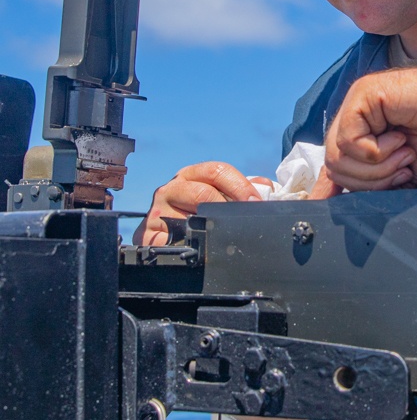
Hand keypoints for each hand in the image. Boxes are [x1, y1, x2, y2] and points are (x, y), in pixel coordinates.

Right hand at [134, 161, 262, 245]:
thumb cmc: (195, 215)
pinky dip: (189, 245)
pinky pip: (170, 240)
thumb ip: (241, 191)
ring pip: (189, 216)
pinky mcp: (146, 234)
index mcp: (191, 175)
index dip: (240, 185)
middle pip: (203, 192)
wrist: (162, 240)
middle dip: (230, 206)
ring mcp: (157, 211)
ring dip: (211, 226)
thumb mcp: (218, 197)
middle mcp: (171, 189)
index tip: (256, 201)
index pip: (217, 170)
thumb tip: (267, 188)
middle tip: (247, 218)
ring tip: (225, 233)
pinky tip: (201, 248)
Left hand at [309, 59, 416, 197]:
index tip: (326, 208)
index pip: (333, 166)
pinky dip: (377, 152)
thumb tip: (335, 201)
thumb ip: (374, 183)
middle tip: (404, 167)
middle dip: (371, 182)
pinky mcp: (365, 95)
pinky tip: (401, 140)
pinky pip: (349, 140)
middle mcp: (359, 117)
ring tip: (406, 154)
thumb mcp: (407, 174)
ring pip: (337, 157)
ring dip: (378, 168)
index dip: (329, 191)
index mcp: (367, 133)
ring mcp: (360, 103)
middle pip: (334, 168)